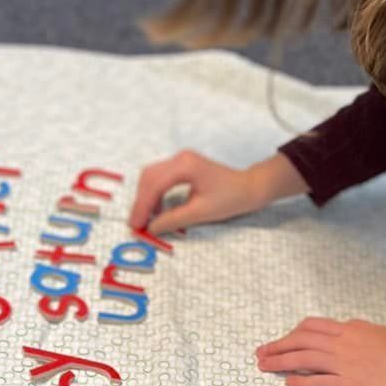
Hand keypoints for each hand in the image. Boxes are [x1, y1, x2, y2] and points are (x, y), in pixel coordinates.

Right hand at [130, 150, 303, 235]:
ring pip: (152, 176)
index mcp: (185, 165)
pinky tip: (156, 209)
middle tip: (136, 224)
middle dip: (141, 201)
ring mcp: (181, 159)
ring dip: (146, 197)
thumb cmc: (230, 198)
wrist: (249, 187)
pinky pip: (161, 177)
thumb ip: (173, 219)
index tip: (135, 225)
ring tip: (144, 219)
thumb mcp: (201, 212)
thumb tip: (151, 228)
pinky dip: (154, 193)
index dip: (142, 207)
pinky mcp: (183, 165)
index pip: (155, 185)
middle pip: (149, 177)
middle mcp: (180, 158)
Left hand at [255, 317, 385, 385]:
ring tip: (264, 365)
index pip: (312, 327)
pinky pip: (316, 381)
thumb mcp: (380, 333)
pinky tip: (289, 383)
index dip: (293, 334)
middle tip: (261, 352)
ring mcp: (343, 363)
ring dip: (279, 361)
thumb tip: (345, 332)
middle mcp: (342, 343)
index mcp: (350, 329)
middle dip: (278, 345)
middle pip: (300, 339)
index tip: (283, 340)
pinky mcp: (347, 384)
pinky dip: (300, 381)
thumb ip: (359, 333)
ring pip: (302, 358)